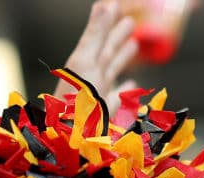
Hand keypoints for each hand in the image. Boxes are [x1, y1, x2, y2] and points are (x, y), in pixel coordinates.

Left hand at [53, 0, 139, 114]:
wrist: (69, 138)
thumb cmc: (75, 101)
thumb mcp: (85, 61)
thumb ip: (96, 33)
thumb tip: (108, 3)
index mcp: (84, 63)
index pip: (98, 37)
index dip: (107, 21)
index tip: (116, 6)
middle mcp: (91, 76)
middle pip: (107, 51)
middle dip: (118, 37)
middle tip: (131, 22)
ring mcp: (99, 95)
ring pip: (113, 70)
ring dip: (122, 58)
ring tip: (133, 46)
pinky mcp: (107, 114)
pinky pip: (119, 97)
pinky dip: (126, 88)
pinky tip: (132, 82)